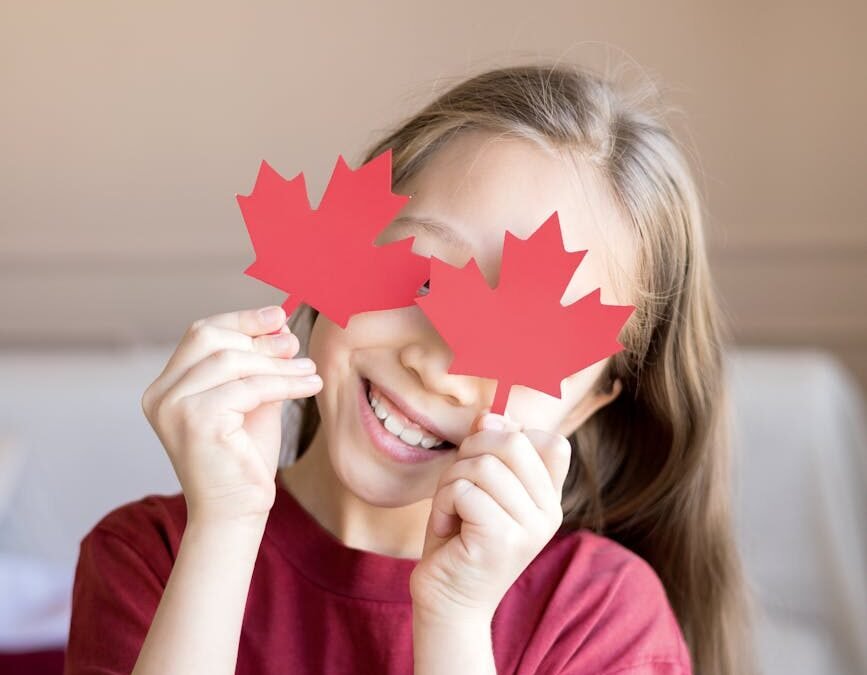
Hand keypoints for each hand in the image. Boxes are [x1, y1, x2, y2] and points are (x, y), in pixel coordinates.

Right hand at [140, 306, 322, 524]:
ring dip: (278, 363)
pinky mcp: (196, 420)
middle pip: (211, 339)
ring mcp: (173, 406)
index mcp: (167, 386)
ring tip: (310, 371)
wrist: (236, 513)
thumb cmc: (243, 460)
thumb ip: (259, 366)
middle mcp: (161, 394)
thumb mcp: (252, 401)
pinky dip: (285, 383)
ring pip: (233, 362)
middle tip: (295, 345)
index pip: (201, 334)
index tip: (278, 316)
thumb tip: (282, 325)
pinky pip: (249, 388)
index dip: (241, 321)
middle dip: (259, 339)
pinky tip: (310, 386)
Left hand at [409, 410, 571, 621]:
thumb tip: (490, 414)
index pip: (552, 441)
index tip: (480, 453)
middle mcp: (550, 513)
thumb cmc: (459, 540)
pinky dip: (443, 504)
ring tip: (449, 511)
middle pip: (513, 444)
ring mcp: (530, 528)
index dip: (511, 433)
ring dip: (450, 483)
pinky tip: (445, 528)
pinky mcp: (502, 540)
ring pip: (483, 466)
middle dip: (471, 453)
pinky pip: (465, 491)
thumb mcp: (476, 487)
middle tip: (455, 484)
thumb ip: (488, 451)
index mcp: (550, 499)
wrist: (448, 603)